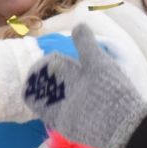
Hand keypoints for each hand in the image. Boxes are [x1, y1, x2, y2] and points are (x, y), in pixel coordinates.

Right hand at [20, 22, 146, 147]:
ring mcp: (67, 106)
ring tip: (26, 85)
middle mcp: (74, 89)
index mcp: (83, 74)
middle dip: (40, 77)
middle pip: (52, 81)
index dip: (50, 61)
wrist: (119, 123)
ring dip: (36, 90)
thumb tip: (79, 25)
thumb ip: (86, 46)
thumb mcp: (98, 64)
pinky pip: (45, 112)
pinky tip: (27, 98)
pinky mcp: (62, 120)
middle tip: (31, 72)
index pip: (61, 65)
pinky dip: (35, 105)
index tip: (43, 58)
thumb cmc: (111, 90)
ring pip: (46, 96)